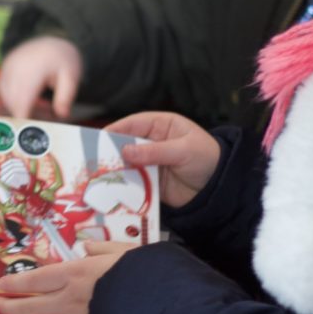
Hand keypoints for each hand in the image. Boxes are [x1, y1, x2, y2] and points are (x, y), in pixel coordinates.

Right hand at [0, 36, 82, 118]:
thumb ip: (66, 96)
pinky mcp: (3, 69)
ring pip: (7, 98)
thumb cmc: (62, 60)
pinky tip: (26, 101)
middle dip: (23, 115)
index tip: (32, 129)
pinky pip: (4, 92)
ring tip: (34, 110)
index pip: (22, 100)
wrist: (51, 40)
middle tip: (38, 124)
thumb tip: (61, 115)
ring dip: (17, 108)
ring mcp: (7, 67)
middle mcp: (16, 67)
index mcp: (34, 69)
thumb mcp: (71, 76)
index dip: (24, 117)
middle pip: (13, 101)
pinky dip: (12, 100)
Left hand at [0, 241, 133, 313]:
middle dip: (9, 306)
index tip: (1, 285)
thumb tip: (87, 246)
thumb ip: (103, 249)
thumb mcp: (126, 252)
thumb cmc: (146, 278)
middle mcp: (69, 300)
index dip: (15, 283)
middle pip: (30, 305)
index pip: (36, 279)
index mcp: (76, 273)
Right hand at [106, 112, 220, 208]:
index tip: (99, 138)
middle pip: (125, 144)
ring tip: (98, 175)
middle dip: (110, 151)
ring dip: (114, 169)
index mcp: (161, 126)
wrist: (219, 189)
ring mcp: (148, 162)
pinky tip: (112, 189)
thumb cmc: (207, 159)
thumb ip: (155, 151)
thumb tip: (125, 151)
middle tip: (93, 158)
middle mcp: (151, 142)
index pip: (134, 124)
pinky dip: (122, 185)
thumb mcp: (184, 150)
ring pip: (125, 163)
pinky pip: (132, 181)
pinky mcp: (148, 181)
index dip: (116, 129)